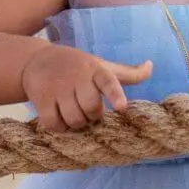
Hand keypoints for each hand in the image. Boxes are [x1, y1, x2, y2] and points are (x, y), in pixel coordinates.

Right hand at [22, 45, 152, 131]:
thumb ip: (128, 73)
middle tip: (88, 110)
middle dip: (93, 116)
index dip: (115, 94)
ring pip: (74, 119)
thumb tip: (151, 66)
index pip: (108, 81)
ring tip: (75, 114)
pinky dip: (60, 127)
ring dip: (77, 123)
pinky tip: (60, 118)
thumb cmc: (78, 67)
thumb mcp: (102, 66)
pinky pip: (54, 124)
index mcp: (95, 70)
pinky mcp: (41, 98)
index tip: (122, 107)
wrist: (37, 61)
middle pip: (92, 109)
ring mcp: (57, 87)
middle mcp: (77, 77)